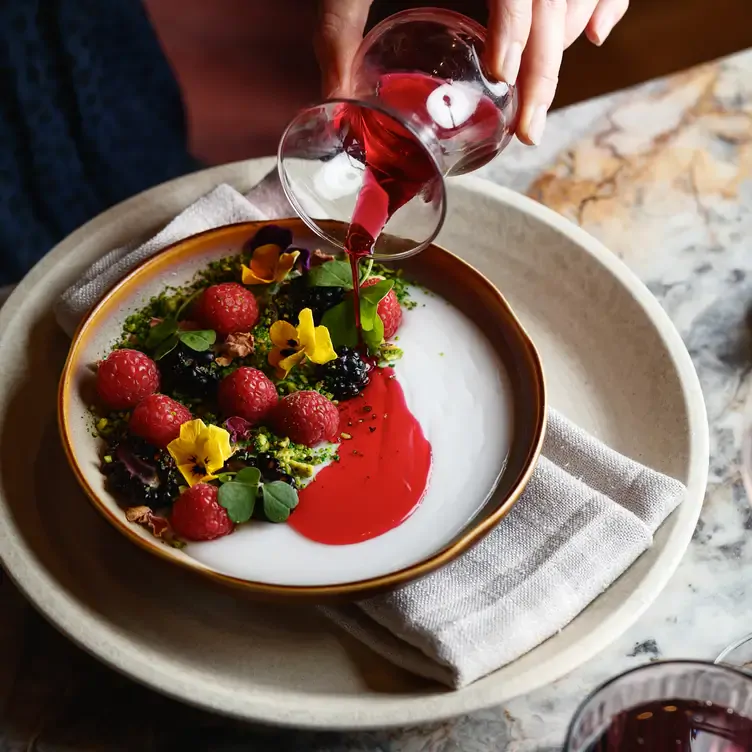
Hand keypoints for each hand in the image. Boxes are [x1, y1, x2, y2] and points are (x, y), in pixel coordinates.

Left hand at [316, 0, 628, 144]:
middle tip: (527, 128)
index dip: (516, 30)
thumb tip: (334, 95)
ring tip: (537, 96)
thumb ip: (338, 24)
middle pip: (555, 1)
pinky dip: (602, 1)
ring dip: (567, 43)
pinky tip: (595, 35)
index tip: (502, 77)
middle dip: (546, 71)